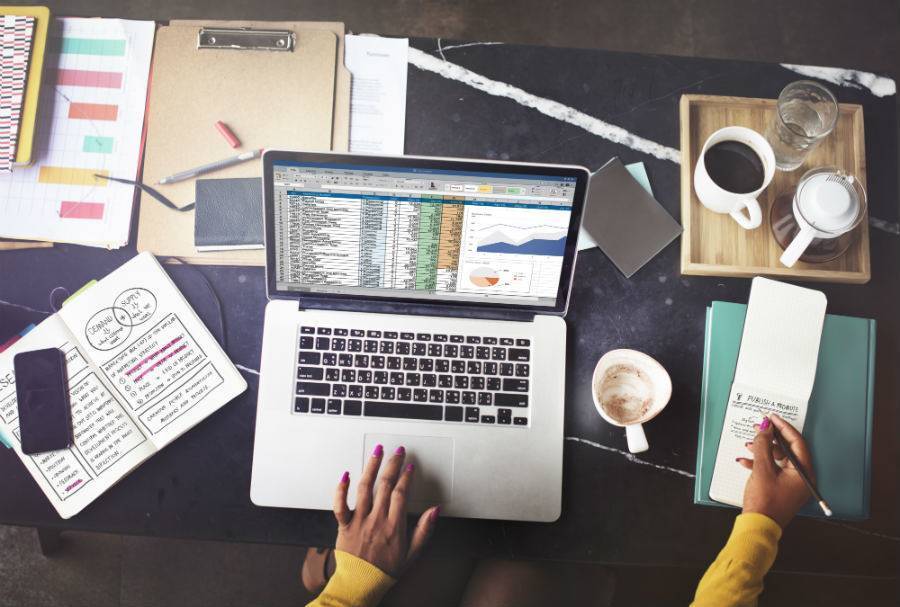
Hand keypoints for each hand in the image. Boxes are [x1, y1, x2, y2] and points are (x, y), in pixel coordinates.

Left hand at [333, 445, 439, 576]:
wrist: (361, 584)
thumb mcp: (412, 553)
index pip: (401, 493)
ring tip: (377, 451)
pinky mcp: (344, 525)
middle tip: (398, 451)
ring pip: (364, 487)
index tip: (410, 467)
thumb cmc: (385, 570)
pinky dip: (341, 488)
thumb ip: (424, 530)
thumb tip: (435, 511)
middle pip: (385, 485)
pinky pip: (340, 504)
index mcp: (393, 526)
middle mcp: (376, 520)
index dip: (406, 477)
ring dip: (371, 466)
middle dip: (393, 465)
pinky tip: (345, 474)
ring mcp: (359, 520)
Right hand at [738, 414, 813, 527]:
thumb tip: (765, 428)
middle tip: (760, 427)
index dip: (783, 427)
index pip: (797, 442)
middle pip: (788, 450)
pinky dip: (760, 463)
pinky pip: (773, 470)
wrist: (758, 526)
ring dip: (763, 450)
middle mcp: (802, 478)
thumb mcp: (762, 469)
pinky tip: (746, 461)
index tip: (772, 417)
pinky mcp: (782, 489)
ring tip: (750, 444)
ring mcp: (792, 484)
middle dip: (771, 438)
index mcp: (804, 472)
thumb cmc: (765, 502)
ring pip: (779, 459)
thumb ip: (763, 445)